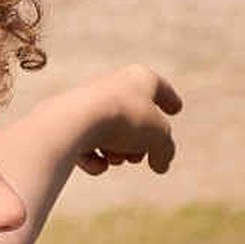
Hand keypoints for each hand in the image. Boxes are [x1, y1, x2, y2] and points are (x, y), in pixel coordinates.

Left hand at [67, 66, 181, 175]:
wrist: (78, 121)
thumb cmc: (126, 119)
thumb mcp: (159, 137)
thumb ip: (165, 151)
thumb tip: (160, 165)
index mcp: (140, 78)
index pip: (160, 87)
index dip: (170, 99)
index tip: (176, 109)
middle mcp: (113, 85)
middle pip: (134, 117)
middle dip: (139, 142)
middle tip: (137, 158)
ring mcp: (88, 103)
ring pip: (110, 133)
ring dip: (117, 152)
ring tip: (116, 158)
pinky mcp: (68, 121)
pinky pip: (87, 145)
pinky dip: (93, 159)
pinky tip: (97, 164)